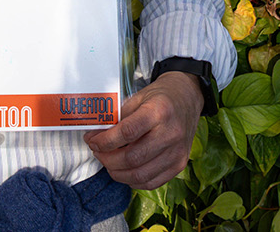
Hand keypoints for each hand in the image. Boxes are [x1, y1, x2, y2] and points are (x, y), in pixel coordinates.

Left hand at [83, 72, 203, 189]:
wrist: (187, 97)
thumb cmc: (160, 97)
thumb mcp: (138, 98)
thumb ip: (118, 117)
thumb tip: (95, 135)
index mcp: (159, 111)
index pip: (127, 132)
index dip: (105, 141)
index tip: (92, 140)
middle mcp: (171, 133)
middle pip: (132, 158)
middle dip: (108, 159)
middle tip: (98, 152)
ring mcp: (177, 152)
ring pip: (140, 175)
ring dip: (117, 172)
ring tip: (108, 162)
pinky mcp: (180, 164)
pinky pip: (152, 182)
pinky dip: (133, 180)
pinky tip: (124, 170)